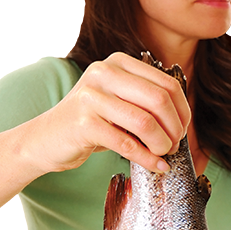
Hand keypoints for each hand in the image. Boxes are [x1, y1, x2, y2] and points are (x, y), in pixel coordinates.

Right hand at [27, 52, 190, 174]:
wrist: (46, 139)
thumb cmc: (89, 123)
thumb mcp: (118, 102)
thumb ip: (146, 101)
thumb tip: (184, 120)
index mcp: (118, 63)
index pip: (167, 83)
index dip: (182, 111)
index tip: (182, 130)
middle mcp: (104, 73)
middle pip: (160, 100)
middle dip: (175, 128)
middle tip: (173, 146)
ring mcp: (92, 97)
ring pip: (146, 123)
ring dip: (162, 145)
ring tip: (163, 155)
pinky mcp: (84, 124)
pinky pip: (127, 145)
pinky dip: (147, 159)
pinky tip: (155, 166)